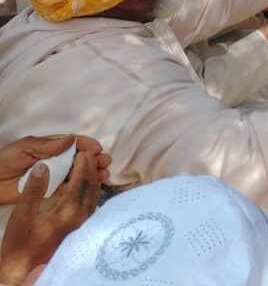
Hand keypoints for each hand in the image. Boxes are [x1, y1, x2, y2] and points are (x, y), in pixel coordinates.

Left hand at [0, 136, 108, 204]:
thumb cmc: (5, 160)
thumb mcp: (26, 148)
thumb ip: (48, 145)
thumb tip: (72, 138)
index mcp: (51, 146)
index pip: (74, 143)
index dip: (88, 145)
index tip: (98, 150)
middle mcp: (56, 160)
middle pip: (81, 159)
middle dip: (95, 160)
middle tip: (105, 164)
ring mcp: (54, 176)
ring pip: (77, 174)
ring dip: (92, 174)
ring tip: (104, 176)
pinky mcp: (49, 191)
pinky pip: (67, 189)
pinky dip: (79, 188)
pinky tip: (90, 189)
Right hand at [0, 147, 101, 285]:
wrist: (22, 271)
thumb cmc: (19, 246)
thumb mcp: (21, 215)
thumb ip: (34, 190)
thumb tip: (43, 167)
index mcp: (68, 212)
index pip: (81, 181)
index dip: (83, 163)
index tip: (82, 150)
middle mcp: (81, 218)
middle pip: (92, 186)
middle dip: (91, 168)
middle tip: (88, 153)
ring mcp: (82, 225)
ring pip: (94, 195)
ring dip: (92, 178)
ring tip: (87, 165)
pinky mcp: (80, 230)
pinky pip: (91, 204)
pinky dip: (90, 190)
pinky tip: (84, 187)